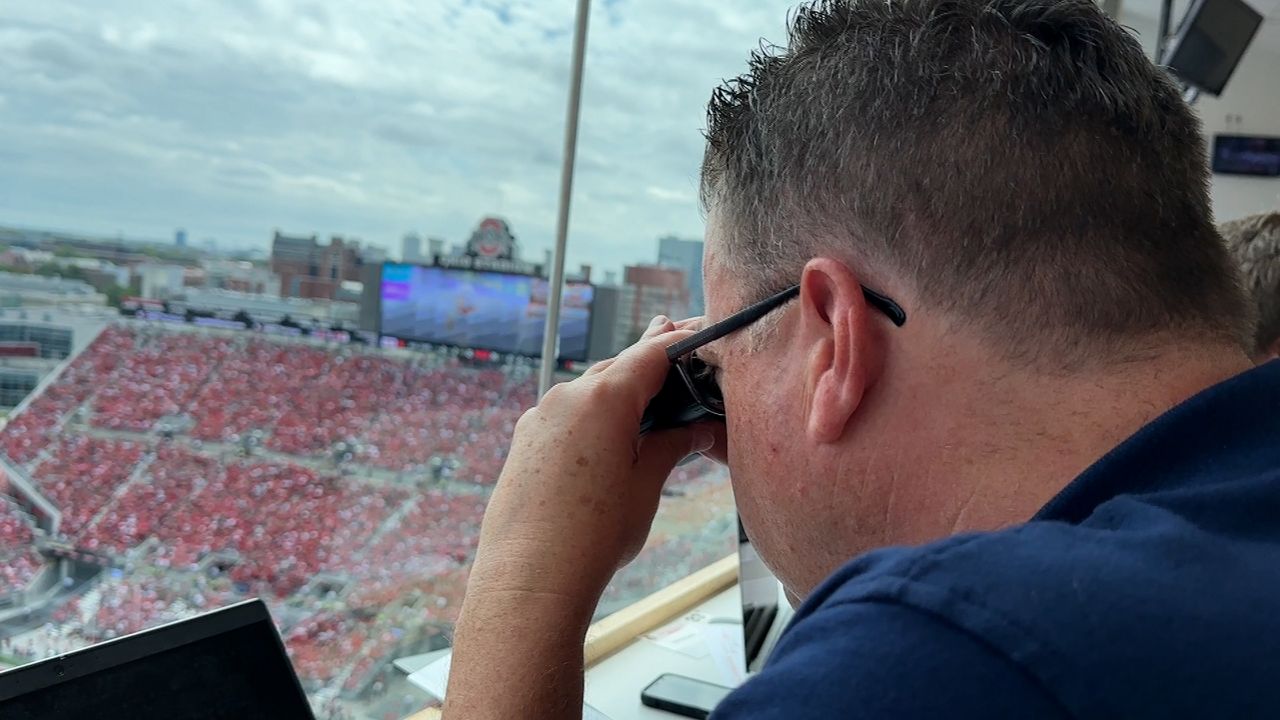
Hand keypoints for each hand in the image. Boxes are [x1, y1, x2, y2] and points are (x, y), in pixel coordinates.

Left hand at [464, 316, 717, 609]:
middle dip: (648, 362)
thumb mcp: (646, 485)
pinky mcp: (525, 440)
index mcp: (603, 399)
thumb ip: (672, 446)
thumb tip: (695, 429)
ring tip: (647, 396)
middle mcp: (567, 397)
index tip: (699, 331)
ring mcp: (540, 418)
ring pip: (588, 391)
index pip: (651, 354)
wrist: (530, 576)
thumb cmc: (591, 536)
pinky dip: (591, 415)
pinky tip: (606, 436)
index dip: (679, 342)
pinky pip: (565, 414)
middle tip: (677, 347)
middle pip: (617, 367)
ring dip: (618, 390)